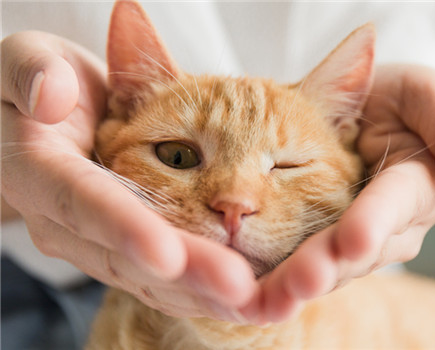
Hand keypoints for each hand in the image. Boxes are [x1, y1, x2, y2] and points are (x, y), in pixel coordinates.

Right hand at [1, 31, 256, 320]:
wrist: (52, 112)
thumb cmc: (44, 80)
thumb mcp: (24, 58)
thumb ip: (31, 71)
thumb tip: (51, 97)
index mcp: (41, 172)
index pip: (83, 202)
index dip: (124, 228)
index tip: (167, 254)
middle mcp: (66, 220)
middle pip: (126, 255)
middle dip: (183, 274)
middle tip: (237, 288)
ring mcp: (96, 240)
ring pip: (149, 276)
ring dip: (201, 292)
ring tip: (253, 300)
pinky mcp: (124, 246)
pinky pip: (161, 277)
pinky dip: (200, 290)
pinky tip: (242, 298)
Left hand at [249, 64, 434, 322]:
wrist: (348, 105)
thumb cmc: (388, 94)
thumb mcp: (423, 93)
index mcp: (419, 185)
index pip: (397, 204)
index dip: (376, 221)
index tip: (354, 239)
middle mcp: (392, 223)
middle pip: (360, 247)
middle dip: (330, 264)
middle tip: (301, 279)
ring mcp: (356, 237)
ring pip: (331, 264)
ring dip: (302, 280)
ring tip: (273, 294)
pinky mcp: (323, 243)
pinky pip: (303, 263)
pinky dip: (280, 279)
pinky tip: (257, 294)